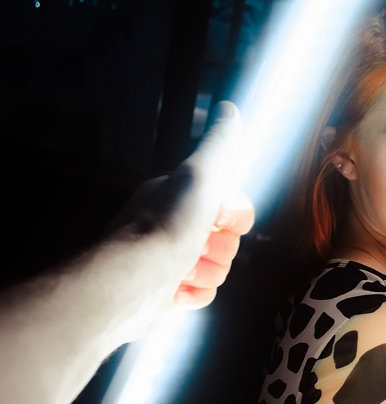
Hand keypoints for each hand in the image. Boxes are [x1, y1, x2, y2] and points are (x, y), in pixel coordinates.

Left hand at [110, 101, 254, 314]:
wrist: (133, 281)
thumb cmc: (167, 226)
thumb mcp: (200, 175)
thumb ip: (220, 145)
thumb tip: (230, 108)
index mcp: (180, 197)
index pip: (232, 206)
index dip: (235, 217)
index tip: (219, 219)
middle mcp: (173, 226)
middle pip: (228, 240)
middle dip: (220, 249)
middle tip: (197, 247)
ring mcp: (169, 261)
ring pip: (217, 268)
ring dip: (207, 272)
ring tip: (184, 272)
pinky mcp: (167, 294)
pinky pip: (203, 294)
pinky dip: (195, 295)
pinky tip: (178, 291)